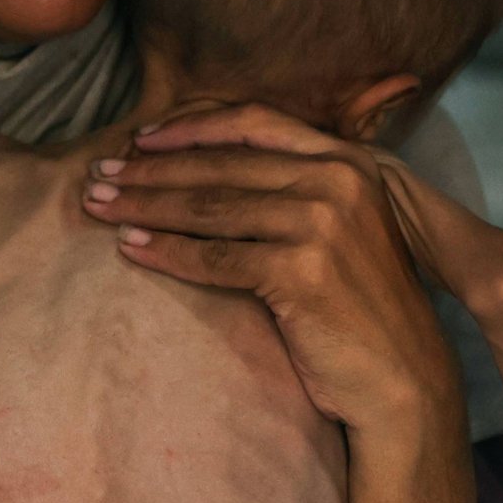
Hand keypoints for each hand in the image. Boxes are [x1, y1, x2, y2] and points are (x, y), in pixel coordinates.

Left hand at [83, 102, 459, 431]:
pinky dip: (167, 252)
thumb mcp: (337, 227)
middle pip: (221, 166)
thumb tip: (204, 167)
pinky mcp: (304, 269)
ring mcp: (323, 222)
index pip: (252, 125)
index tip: (139, 139)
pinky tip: (132, 249)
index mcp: (347, 159)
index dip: (190, 128)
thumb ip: (292, 188)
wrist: (404, 378)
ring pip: (211, 208)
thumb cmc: (358, 307)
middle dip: (150, 169)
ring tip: (98, 207)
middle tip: (98, 174)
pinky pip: (216, 257)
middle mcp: (338, 179)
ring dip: (145, 206)